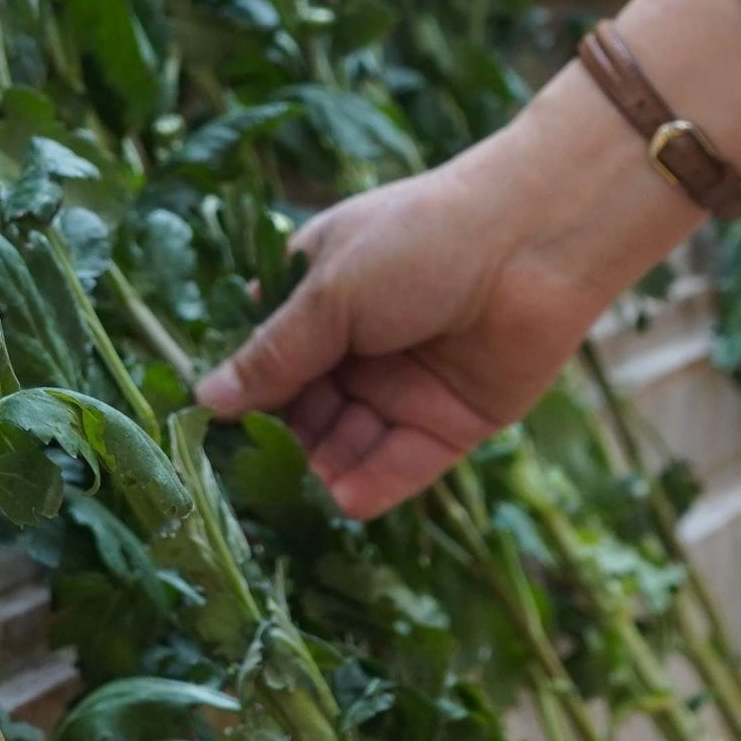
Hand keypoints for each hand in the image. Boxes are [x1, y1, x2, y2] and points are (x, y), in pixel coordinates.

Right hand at [197, 0, 740, 515]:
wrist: (534, 243)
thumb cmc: (420, 242)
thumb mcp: (331, 293)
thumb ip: (273, 355)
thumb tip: (205, 401)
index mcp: (322, 297)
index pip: (268, 359)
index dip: (245, 392)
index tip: (212, 430)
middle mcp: (359, 347)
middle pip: (303, 411)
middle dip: (282, 439)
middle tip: (253, 472)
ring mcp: (403, 388)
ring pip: (347, 445)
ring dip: (324, 467)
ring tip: (302, 488)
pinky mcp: (450, 424)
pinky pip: (401, 467)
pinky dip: (373, 486)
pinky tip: (346, 498)